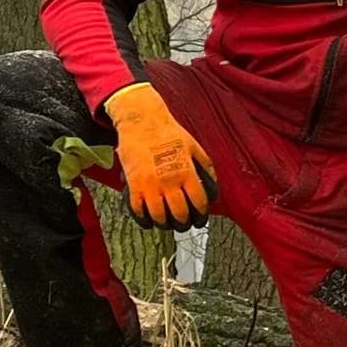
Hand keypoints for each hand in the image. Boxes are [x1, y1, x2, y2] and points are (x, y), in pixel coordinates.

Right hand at [104, 82, 218, 230]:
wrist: (141, 121)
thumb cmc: (169, 133)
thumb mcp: (194, 146)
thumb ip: (205, 166)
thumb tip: (213, 187)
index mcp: (186, 171)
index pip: (199, 202)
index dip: (201, 215)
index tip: (200, 219)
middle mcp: (169, 181)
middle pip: (180, 214)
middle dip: (184, 223)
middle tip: (184, 224)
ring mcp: (150, 184)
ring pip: (159, 216)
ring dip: (165, 224)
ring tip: (167, 223)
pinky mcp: (133, 185)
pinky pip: (138, 210)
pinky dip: (144, 220)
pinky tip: (149, 221)